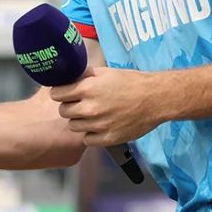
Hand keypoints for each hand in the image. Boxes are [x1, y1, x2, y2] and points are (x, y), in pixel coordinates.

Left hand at [49, 66, 169, 146]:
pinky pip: (87, 139)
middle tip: (80, 104)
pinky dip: (91, 133)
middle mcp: (90, 108)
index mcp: (87, 89)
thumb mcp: (105, 72)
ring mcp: (99, 125)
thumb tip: (67, 78)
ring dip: (79, 121)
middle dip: (69, 106)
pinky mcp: (108, 138)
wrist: (155, 99)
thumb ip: (84, 76)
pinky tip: (100, 125)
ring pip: (73, 126)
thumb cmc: (131, 82)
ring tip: (93, 114)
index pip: (56, 94)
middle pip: (63, 111)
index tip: (65, 93)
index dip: (60, 93)